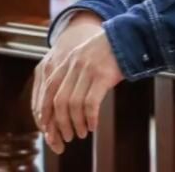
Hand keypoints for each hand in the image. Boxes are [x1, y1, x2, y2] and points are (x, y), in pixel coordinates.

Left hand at [32, 11, 123, 152]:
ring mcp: (89, 70)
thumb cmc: (108, 51)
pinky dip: (90, 118)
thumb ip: (71, 72)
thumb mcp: (84, 56)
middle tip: (66, 136)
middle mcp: (75, 65)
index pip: (48, 89)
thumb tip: (62, 102)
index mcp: (67, 61)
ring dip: (76, 123)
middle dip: (60, 123)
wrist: (128, 37)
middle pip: (59, 100)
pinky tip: (93, 126)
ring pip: (74, 104)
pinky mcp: (103, 76)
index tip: (47, 126)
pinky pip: (91, 103)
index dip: (45, 110)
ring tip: (82, 133)